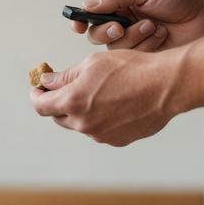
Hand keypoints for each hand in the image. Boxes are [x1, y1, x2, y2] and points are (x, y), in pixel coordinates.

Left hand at [29, 49, 179, 146]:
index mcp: (73, 102)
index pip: (41, 106)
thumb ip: (66, 76)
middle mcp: (83, 123)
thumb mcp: (92, 64)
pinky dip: (99, 118)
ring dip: (80, 111)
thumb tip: (47, 81)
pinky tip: (114, 104)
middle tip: (64, 88)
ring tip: (97, 93)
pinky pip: (100, 131)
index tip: (39, 88)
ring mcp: (100, 135)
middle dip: (57, 103)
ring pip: (80, 124)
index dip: (37, 95)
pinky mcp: (117, 140)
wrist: (166, 86)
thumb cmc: (131, 69)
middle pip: (58, 117)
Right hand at [70, 0, 203, 51]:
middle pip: (97, 35)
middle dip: (107, 32)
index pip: (91, 14)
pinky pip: (133, 59)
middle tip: (121, 27)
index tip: (77, 25)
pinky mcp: (147, 57)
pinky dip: (146, 47)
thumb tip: (88, 5)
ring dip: (133, 38)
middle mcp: (124, 23)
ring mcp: (135, 41)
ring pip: (114, 49)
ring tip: (154, 26)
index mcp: (120, 4)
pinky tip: (162, 36)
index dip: (81, 20)